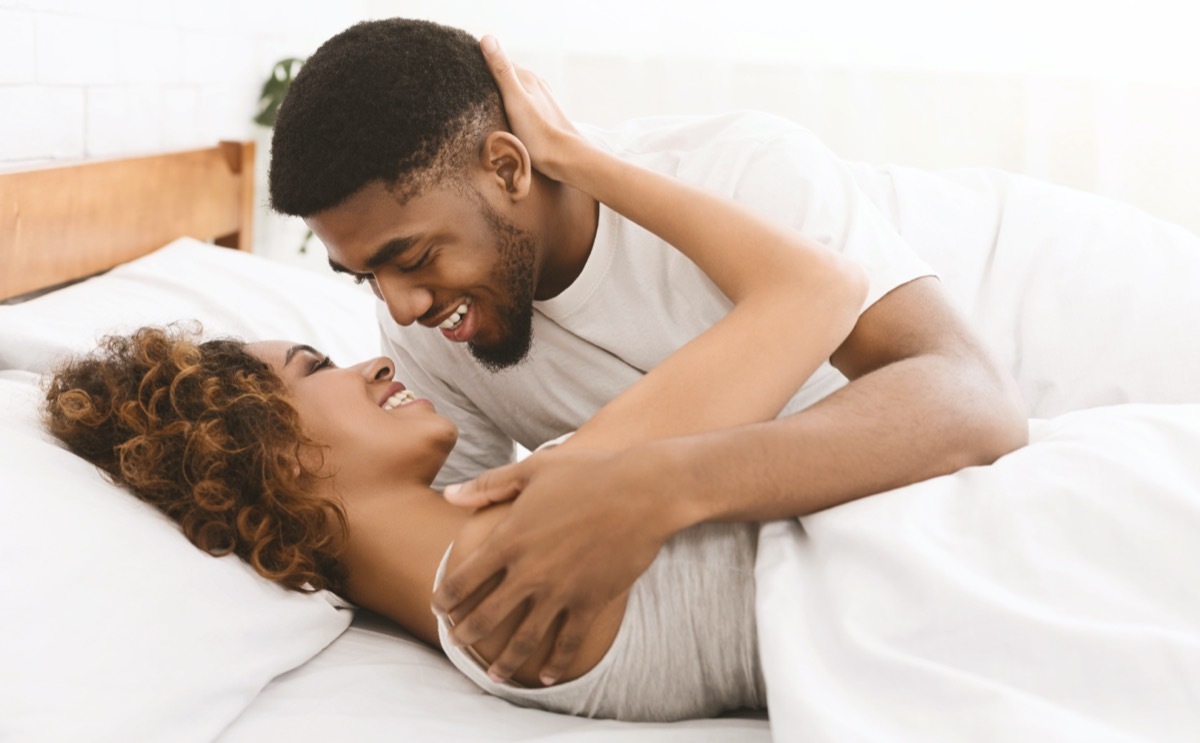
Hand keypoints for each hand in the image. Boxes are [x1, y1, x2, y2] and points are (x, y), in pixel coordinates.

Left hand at [434, 447, 675, 685]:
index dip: (445, 598)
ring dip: (505, 661)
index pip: (463, 579)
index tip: (438, 608)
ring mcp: (560, 591)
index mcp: (509, 539)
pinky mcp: (590, 602)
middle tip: (456, 643)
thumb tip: (449, 495)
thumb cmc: (588, 473)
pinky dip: (556, 663)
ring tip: (494, 676)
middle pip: (486, 615)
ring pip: (524, 639)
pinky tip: (547, 676)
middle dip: (466, 634)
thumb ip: (488, 485)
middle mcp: (529, 572)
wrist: (644, 491)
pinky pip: (568, 642)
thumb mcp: (532, 469)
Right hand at [480, 35, 586, 181]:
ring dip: (501, 92)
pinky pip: (523, 102)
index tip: (462, 69)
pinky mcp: (544, 113)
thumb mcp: (515, 101)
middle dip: (490, 78)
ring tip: (484, 101)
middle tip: (468, 86)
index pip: (499, 60)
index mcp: (527, 77)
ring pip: (516, 89)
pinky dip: (511, 104)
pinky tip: (505, 114)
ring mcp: (542, 98)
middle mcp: (537, 83)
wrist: (567, 159)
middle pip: (507, 75)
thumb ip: (502, 71)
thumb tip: (487, 37)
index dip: (480, 62)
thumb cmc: (539, 134)